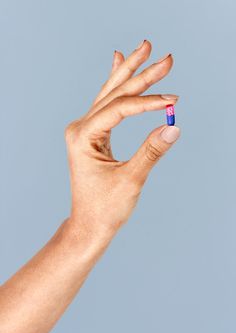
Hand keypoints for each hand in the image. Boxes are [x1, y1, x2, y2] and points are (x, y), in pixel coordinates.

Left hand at [65, 40, 179, 237]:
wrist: (89, 225)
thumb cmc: (105, 208)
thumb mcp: (131, 179)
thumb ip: (151, 151)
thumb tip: (174, 125)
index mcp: (83, 136)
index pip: (120, 108)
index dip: (148, 102)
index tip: (173, 100)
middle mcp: (80, 128)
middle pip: (114, 93)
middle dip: (141, 75)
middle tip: (164, 57)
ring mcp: (85, 130)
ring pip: (110, 95)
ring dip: (130, 74)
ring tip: (144, 50)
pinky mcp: (92, 135)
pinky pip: (107, 105)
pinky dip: (117, 87)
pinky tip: (118, 64)